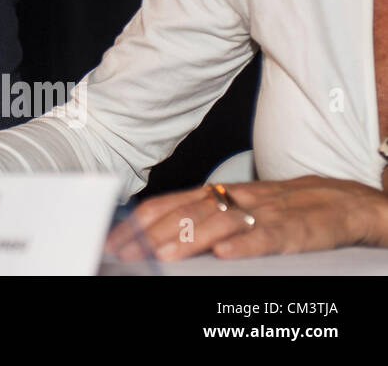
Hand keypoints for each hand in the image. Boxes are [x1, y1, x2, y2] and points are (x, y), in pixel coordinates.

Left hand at [105, 175, 387, 260]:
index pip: (168, 205)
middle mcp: (234, 199)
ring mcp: (263, 212)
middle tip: (126, 253)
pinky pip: (266, 235)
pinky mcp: (293, 229)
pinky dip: (245, 244)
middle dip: (152, 235)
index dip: (139, 222)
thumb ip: (196, 215)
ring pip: (220, 223)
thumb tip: (150, 231)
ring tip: (163, 256)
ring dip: (189, 240)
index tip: (114, 240)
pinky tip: (225, 254)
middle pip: (186, 214)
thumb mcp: (232, 206)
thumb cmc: (277, 208)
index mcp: (216, 194)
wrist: (338, 200)